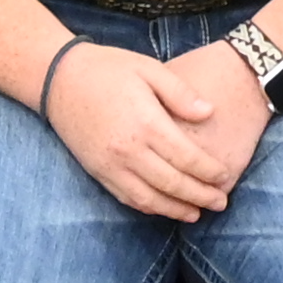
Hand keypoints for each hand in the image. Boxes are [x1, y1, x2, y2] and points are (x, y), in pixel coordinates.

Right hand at [45, 42, 263, 221]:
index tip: (225, 176)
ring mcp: (110, 165)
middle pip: (173, 183)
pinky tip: (164, 208)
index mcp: (146, 123)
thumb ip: (180, 93)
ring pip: (150, 198)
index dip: (209, 171)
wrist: (58, 79)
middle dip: (200, 196)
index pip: (187, 158)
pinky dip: (149, 207)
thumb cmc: (107, 69)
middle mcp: (129, 150)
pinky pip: (127, 197)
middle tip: (221, 202)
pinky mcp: (97, 171)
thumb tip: (209, 112)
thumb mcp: (148, 68)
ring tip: (197, 213)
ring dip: (176, 209)